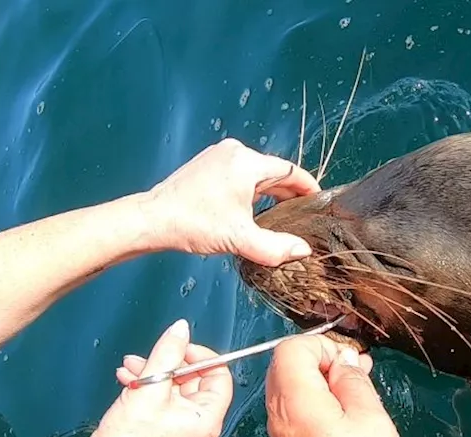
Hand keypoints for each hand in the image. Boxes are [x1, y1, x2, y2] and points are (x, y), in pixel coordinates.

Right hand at [78, 319, 232, 436]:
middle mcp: (202, 427)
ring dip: (154, 373)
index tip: (179, 345)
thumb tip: (181, 330)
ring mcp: (186, 431)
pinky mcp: (170, 432)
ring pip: (177, 388)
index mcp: (207, 418)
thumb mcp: (150, 385)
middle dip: (168, 363)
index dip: (199, 355)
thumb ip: (168, 351)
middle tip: (147, 357)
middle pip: (195, 380)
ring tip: (131, 368)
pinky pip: (167, 401)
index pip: (219, 375)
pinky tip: (130, 381)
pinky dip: (150, 388)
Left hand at [141, 138, 321, 265]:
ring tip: (277, 217)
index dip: (308, 187)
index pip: (291, 171)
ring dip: (268, 193)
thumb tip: (302, 250)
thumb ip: (276, 247)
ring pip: (256, 174)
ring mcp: (218, 156)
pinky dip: (250, 190)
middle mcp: (235, 152)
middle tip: (300, 216)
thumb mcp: (240, 239)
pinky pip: (239, 174)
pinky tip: (250, 211)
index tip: (317, 202)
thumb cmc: (193, 224)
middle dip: (288, 193)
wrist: (153, 219)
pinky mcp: (206, 164)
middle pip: (274, 171)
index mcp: (247, 163)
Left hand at [264, 336, 405, 436]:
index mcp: (296, 399)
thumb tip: (344, 363)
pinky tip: (347, 418)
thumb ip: (353, 381)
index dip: (323, 346)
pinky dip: (318, 403)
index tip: (350, 364)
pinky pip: (297, 409)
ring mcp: (280, 431)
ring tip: (358, 396)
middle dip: (323, 361)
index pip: (291, 348)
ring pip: (292, 386)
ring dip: (323, 383)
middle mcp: (279, 413)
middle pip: (288, 364)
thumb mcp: (371, 417)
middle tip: (357, 374)